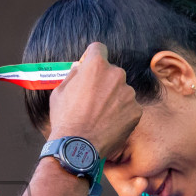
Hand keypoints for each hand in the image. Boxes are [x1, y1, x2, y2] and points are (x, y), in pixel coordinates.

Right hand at [47, 42, 139, 159]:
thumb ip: (73, 75)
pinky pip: (128, 108)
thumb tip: (80, 67)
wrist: (78, 147)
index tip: (89, 68)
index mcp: (96, 65)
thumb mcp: (59, 92)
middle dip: (103, 82)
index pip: (98, 48)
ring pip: (121, 91)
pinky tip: (108, 125)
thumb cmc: (65, 119)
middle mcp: (116, 74)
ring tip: (100, 116)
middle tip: (92, 100)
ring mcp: (128, 93)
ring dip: (113, 99)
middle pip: (111, 72)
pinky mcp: (136, 110)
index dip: (92, 57)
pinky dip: (121, 114)